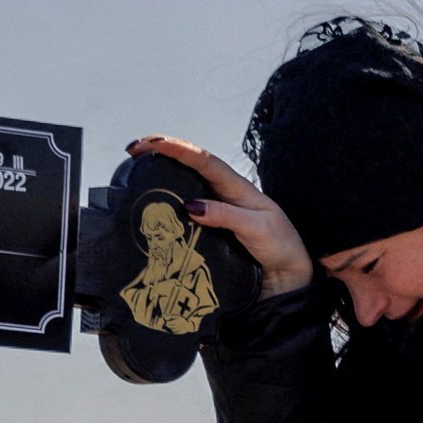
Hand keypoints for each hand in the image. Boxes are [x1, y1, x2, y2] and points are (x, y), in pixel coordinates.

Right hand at [127, 134, 313, 298]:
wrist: (290, 280)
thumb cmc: (281, 248)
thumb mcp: (258, 228)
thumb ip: (227, 216)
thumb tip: (190, 206)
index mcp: (237, 188)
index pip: (203, 161)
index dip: (177, 148)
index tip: (151, 143)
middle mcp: (223, 197)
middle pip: (188, 168)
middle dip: (161, 154)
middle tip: (133, 150)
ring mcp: (215, 215)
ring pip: (184, 189)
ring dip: (160, 178)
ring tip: (134, 171)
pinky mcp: (210, 235)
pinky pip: (184, 217)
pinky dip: (166, 209)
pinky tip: (150, 209)